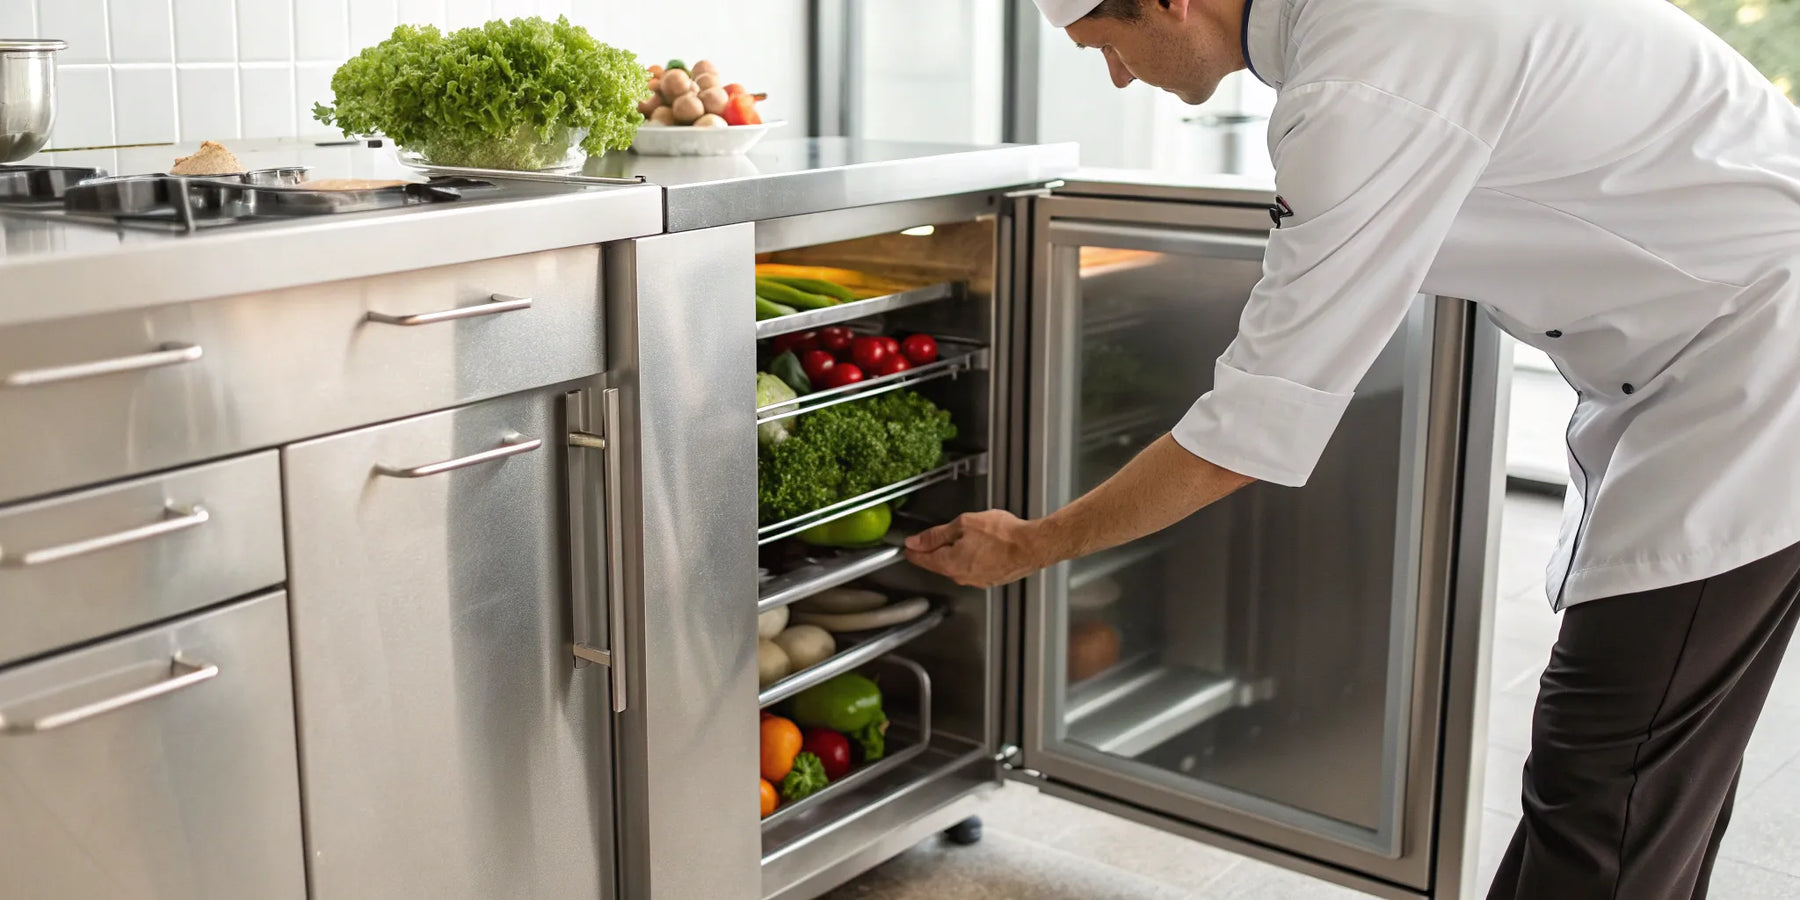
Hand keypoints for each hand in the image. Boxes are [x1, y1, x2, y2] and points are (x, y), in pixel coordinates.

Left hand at [903, 510, 1050, 587]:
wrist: (1032, 546)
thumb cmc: (1002, 535)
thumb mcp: (963, 525)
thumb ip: (936, 534)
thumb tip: (915, 541)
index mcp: (949, 563)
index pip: (922, 559)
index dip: (913, 550)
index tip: (908, 546)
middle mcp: (960, 577)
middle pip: (938, 564)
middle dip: (933, 551)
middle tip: (932, 538)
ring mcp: (976, 580)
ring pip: (956, 566)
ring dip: (953, 554)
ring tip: (962, 538)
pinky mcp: (990, 580)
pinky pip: (972, 569)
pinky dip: (969, 559)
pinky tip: (978, 547)